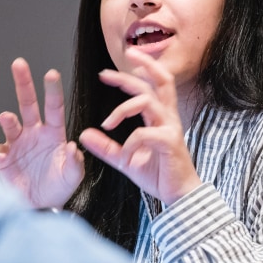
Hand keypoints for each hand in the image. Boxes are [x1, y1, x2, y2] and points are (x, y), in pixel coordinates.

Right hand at [0, 57, 84, 207]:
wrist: (40, 206)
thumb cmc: (59, 187)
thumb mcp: (73, 176)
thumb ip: (74, 162)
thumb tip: (72, 146)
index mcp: (53, 133)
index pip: (54, 107)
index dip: (52, 90)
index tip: (51, 73)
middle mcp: (34, 133)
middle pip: (27, 103)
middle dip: (23, 83)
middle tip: (19, 63)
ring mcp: (17, 144)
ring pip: (10, 124)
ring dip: (8, 119)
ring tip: (6, 118)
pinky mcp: (5, 159)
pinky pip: (0, 152)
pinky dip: (0, 154)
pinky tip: (4, 160)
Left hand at [78, 48, 200, 205]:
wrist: (178, 195)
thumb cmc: (158, 175)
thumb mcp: (124, 158)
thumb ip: (105, 146)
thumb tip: (85, 134)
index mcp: (160, 116)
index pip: (152, 85)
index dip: (138, 71)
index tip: (110, 70)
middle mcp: (167, 117)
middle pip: (159, 81)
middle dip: (139, 67)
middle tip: (106, 72)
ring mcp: (170, 127)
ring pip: (147, 101)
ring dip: (122, 109)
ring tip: (107, 123)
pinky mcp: (170, 142)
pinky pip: (144, 133)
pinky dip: (130, 142)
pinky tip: (125, 156)